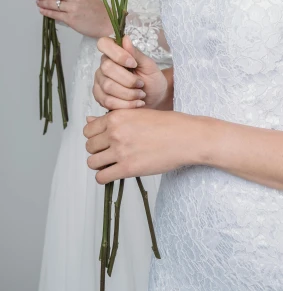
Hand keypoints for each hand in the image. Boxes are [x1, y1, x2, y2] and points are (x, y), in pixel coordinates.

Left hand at [84, 108, 208, 182]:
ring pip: (92, 162)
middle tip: (111, 152)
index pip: (88, 129)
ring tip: (113, 162)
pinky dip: (105, 177)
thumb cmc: (167, 124)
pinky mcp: (128, 168)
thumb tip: (89, 119)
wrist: (186, 137)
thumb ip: (113, 118)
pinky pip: (102, 177)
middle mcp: (115, 132)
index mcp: (117, 116)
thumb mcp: (138, 113)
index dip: (95, 136)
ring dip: (100, 164)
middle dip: (98, 150)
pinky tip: (116, 172)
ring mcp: (121, 151)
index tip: (104, 140)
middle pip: (89, 146)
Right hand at [94, 35, 169, 110]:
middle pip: (107, 68)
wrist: (154, 98)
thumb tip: (125, 38)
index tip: (133, 64)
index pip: (104, 43)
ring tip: (140, 95)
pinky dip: (125, 104)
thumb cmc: (152, 79)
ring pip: (108, 86)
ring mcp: (99, 81)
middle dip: (128, 79)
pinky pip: (108, 101)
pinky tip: (136, 103)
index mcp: (114, 53)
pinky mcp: (100, 97)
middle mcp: (104, 65)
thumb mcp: (148, 65)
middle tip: (141, 84)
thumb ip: (135, 53)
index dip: (117, 54)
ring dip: (128, 93)